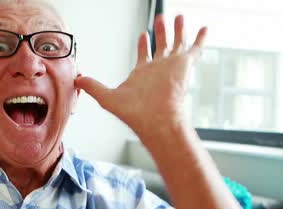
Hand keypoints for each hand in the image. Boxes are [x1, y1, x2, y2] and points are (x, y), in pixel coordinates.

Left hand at [75, 15, 206, 139]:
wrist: (155, 119)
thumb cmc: (135, 113)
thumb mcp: (107, 96)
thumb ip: (93, 86)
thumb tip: (77, 79)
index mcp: (144, 73)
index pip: (144, 55)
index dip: (143, 44)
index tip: (143, 34)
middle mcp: (159, 68)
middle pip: (161, 45)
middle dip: (160, 31)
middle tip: (160, 19)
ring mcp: (172, 66)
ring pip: (177, 42)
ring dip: (177, 29)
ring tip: (178, 16)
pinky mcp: (185, 65)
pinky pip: (195, 48)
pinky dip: (200, 38)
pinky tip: (204, 27)